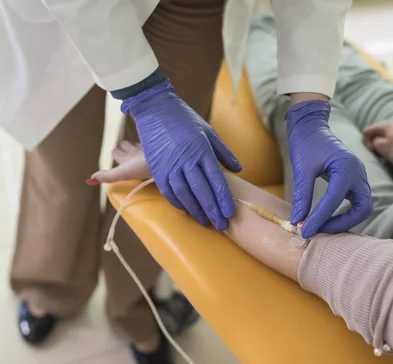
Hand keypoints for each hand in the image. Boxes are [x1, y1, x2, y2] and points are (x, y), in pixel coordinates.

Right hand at [121, 80, 241, 230]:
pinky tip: (186, 209)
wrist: (154, 109)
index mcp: (202, 151)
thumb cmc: (184, 119)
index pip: (216, 180)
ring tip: (205, 221)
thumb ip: (223, 152)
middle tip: (221, 225)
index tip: (229, 213)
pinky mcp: (157, 168)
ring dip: (195, 210)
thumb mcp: (207, 131)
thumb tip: (237, 169)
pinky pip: (168, 191)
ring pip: (185, 194)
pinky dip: (177, 202)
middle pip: (202, 191)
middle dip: (212, 210)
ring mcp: (170, 166)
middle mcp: (186, 160)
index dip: (223, 199)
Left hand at [286, 100, 372, 237]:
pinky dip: (343, 215)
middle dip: (341, 224)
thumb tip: (297, 222)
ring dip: (344, 222)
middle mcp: (358, 173)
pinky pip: (355, 204)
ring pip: (362, 209)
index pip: (335, 199)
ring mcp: (359, 178)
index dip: (319, 218)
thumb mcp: (302, 169)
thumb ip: (302, 196)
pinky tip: (325, 220)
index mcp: (346, 166)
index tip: (304, 230)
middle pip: (362, 209)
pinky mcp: (354, 182)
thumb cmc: (306, 143)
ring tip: (320, 227)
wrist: (312, 128)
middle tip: (317, 231)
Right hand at [362, 121, 392, 166]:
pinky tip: (389, 151)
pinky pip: (388, 138)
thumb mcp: (379, 146)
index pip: (366, 131)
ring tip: (383, 152)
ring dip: (379, 144)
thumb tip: (374, 141)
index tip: (372, 150)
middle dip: (372, 142)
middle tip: (376, 152)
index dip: (366, 141)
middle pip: (373, 133)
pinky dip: (386, 144)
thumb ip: (372, 142)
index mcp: (383, 125)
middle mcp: (389, 124)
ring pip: (381, 136)